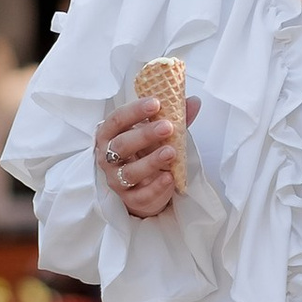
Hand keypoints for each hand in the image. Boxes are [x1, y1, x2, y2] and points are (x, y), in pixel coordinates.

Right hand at [96, 94, 190, 219]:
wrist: (143, 186)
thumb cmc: (145, 151)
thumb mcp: (157, 133)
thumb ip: (173, 117)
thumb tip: (193, 101)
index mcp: (110, 134)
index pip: (117, 119)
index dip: (134, 111)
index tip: (156, 103)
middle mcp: (108, 157)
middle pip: (121, 145)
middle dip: (144, 135)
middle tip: (168, 127)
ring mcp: (117, 180)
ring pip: (129, 172)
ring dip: (151, 161)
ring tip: (171, 152)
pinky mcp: (129, 199)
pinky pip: (141, 195)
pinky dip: (156, 186)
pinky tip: (169, 177)